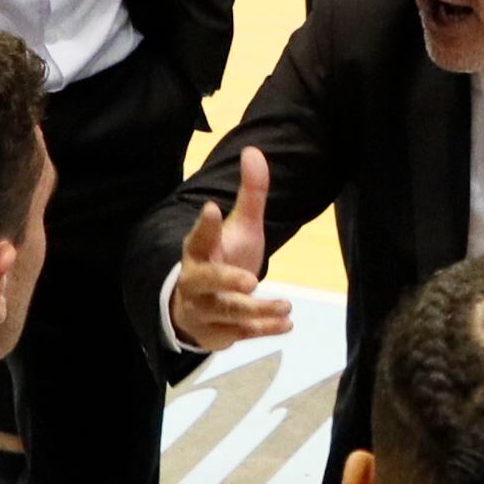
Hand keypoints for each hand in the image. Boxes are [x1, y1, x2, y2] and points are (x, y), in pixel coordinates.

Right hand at [170, 147, 293, 350]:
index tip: (213, 208)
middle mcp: (196, 281)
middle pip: (205, 281)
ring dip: (257, 311)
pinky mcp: (218, 333)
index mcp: (199, 251)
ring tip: (286, 306)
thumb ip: (250, 194)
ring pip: (228, 312)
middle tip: (250, 280)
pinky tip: (286, 324)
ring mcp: (204, 310)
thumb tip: (253, 150)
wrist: (201, 307)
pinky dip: (264, 329)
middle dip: (226, 281)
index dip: (205, 225)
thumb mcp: (241, 227)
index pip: (199, 236)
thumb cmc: (224, 258)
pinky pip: (241, 333)